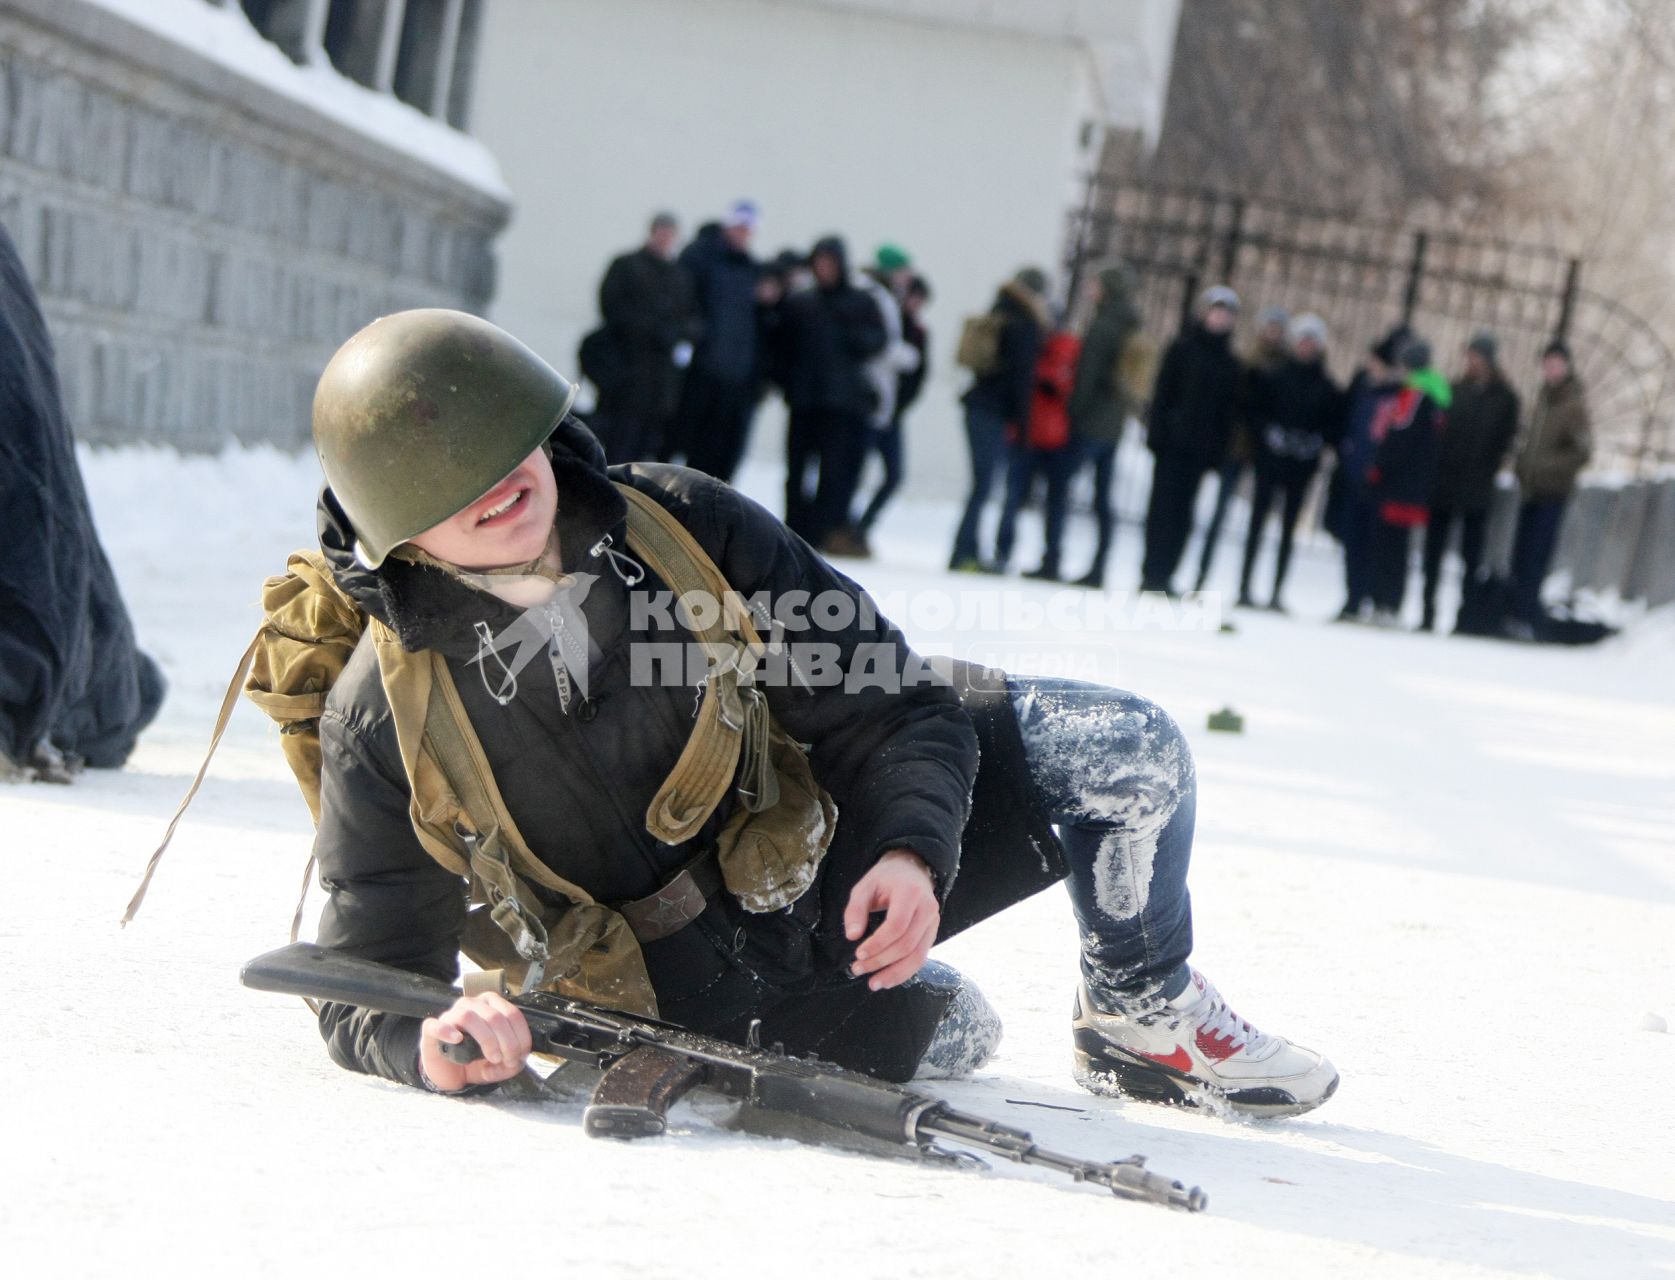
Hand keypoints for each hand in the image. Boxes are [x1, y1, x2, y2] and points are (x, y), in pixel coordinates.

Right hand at [418, 992, 531, 1092]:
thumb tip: (515, 1062)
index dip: (520, 1037)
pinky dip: (447, 1031)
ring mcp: (450, 1015)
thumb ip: (512, 1063)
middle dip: (507, 1042)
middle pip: (494, 1017)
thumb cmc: (475, 1060)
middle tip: (507, 1061)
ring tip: (492, 1057)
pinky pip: (435, 1025)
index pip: (511, 1014)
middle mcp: (471, 1005)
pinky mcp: (431, 1029)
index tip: (520, 1057)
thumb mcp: (500, 1065)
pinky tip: (457, 1040)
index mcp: (491, 1005)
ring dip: (487, 1039)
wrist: (448, 1072)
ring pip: (469, 1017)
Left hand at [843, 849, 938, 990]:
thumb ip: (856, 909)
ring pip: (917, 956)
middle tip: (857, 969)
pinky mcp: (932, 933)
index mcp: (910, 893)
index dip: (878, 943)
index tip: (858, 954)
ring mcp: (933, 922)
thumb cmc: (885, 879)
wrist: (912, 870)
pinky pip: (921, 957)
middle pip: (906, 944)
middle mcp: (927, 908)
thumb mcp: (865, 886)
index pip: (897, 925)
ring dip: (894, 973)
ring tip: (872, 983)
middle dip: (881, 961)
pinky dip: (904, 972)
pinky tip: (887, 979)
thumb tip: (852, 936)